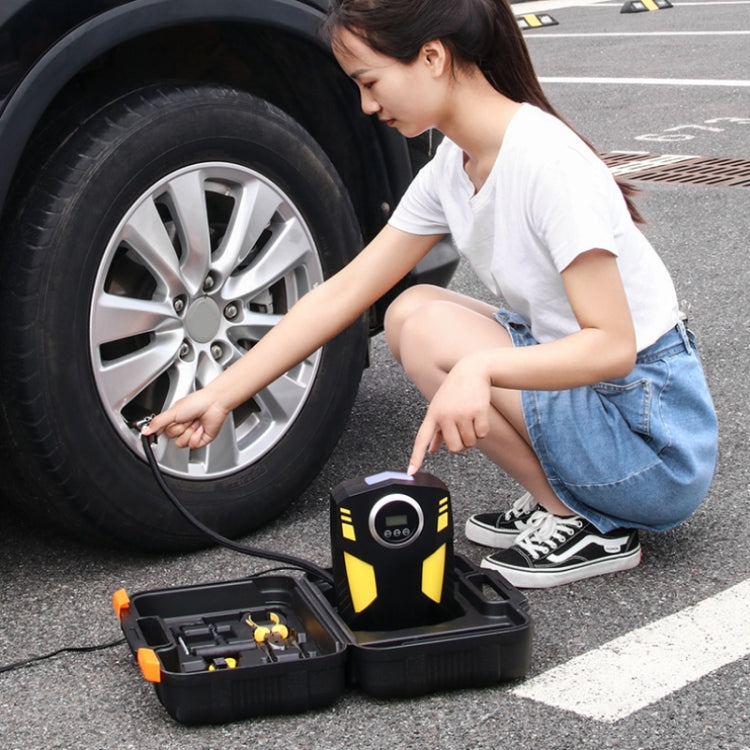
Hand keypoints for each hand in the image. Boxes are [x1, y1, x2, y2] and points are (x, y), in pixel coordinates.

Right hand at [141, 388, 229, 449]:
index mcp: (174, 419)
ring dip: (188, 432)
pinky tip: (200, 428)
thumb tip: (145, 431)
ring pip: (181, 443)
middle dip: (178, 428)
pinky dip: (196, 436)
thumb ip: (157, 422)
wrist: (214, 404)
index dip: (161, 432)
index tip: (159, 431)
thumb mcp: (173, 411)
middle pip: (171, 437)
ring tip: (194, 422)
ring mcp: (191, 434)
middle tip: (186, 419)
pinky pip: (192, 446)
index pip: (161, 432)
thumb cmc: (197, 402)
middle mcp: (182, 427)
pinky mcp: (200, 440)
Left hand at [407, 357, 491, 473]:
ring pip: (470, 443)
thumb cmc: (454, 391)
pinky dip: (483, 429)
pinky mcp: (478, 411)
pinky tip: (478, 416)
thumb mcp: (439, 408)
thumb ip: (436, 431)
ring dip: (473, 436)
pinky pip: (482, 434)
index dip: (416, 457)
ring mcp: (461, 413)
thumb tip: (432, 450)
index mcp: (432, 415)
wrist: (471, 370)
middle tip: (462, 429)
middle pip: (454, 448)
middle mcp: (445, 415)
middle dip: (461, 443)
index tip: (411, 472)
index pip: (421, 439)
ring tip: (470, 419)